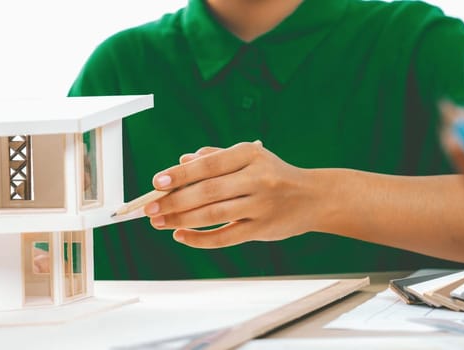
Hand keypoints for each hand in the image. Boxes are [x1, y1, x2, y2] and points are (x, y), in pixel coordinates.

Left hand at [144, 141, 324, 247]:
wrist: (313, 198)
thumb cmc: (272, 174)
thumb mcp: (248, 157)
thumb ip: (215, 157)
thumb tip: (181, 162)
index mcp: (250, 154)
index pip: (208, 164)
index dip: (180, 175)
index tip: (156, 182)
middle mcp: (257, 178)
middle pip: (207, 191)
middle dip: (174, 201)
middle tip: (149, 208)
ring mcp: (261, 205)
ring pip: (213, 215)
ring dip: (181, 220)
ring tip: (159, 221)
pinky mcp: (262, 229)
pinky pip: (225, 237)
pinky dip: (200, 239)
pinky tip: (181, 236)